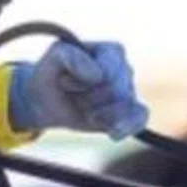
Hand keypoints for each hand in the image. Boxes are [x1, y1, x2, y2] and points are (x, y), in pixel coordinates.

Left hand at [8, 40, 148, 138]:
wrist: (47, 100)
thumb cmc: (53, 73)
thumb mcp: (54, 56)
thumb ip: (72, 56)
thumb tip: (96, 75)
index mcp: (112, 51)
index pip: (106, 72)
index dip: (82, 81)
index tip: (64, 80)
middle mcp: (126, 70)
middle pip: (115, 92)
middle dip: (88, 99)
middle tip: (74, 95)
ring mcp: (129, 93)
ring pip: (124, 108)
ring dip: (97, 114)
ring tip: (84, 109)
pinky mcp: (129, 114)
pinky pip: (139, 119)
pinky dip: (127, 127)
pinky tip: (113, 134)